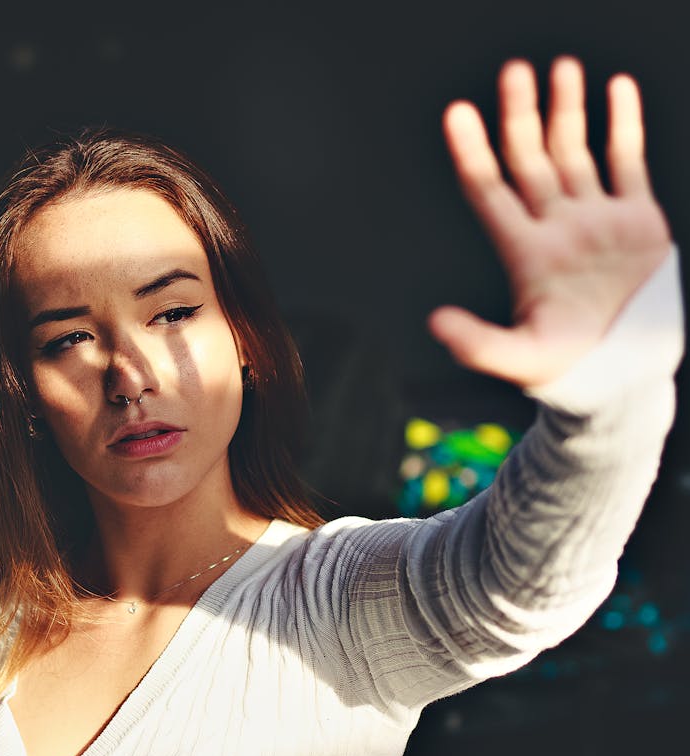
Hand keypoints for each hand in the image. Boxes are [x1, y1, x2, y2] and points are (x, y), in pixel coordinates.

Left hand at [428, 57, 671, 386]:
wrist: (625, 371)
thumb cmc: (569, 368)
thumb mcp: (520, 358)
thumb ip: (477, 343)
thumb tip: (434, 322)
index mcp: (525, 252)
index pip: (489, 191)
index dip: (472, 152)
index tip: (456, 113)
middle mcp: (556, 227)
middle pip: (531, 160)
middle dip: (520, 115)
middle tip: (512, 72)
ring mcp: (596, 220)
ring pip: (577, 151)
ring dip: (567, 110)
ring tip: (561, 68)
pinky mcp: (637, 221)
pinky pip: (629, 161)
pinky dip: (624, 124)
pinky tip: (616, 89)